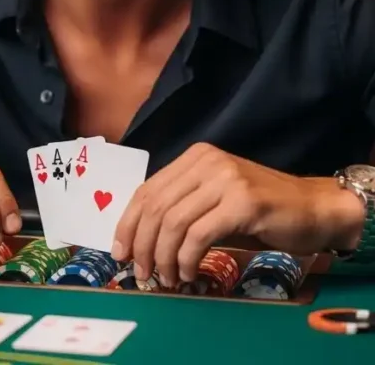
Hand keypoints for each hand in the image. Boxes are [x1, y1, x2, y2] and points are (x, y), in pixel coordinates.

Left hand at [110, 143, 364, 287]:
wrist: (315, 209)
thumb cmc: (261, 210)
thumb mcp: (213, 201)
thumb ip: (182, 209)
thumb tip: (139, 240)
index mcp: (193, 158)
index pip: (147, 191)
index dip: (128, 223)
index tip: (120, 251)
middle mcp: (206, 162)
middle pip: (156, 207)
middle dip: (143, 244)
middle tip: (142, 272)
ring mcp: (225, 179)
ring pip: (173, 222)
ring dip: (164, 257)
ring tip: (166, 278)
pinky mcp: (243, 202)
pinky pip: (199, 235)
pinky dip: (186, 259)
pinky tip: (188, 273)